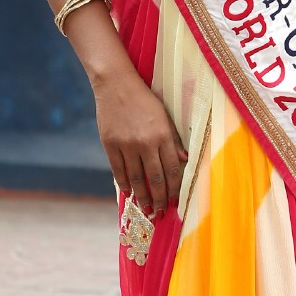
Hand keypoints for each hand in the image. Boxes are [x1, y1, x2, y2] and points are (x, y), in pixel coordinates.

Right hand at [94, 70, 187, 214]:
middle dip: (159, 198)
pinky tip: (129, 193)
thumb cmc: (144, 98)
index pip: (172, 169)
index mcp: (163, 135)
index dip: (174, 188)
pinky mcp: (110, 144)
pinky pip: (118, 170)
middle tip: (160, 212)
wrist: (116, 84)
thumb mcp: (165, 115)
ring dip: (142, 196)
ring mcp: (126, 145)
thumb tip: (185, 160)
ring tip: (146, 208)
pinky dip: (124, 184)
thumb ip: (174, 139)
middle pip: (155, 178)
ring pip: (136, 178)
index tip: (174, 200)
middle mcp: (146, 142)